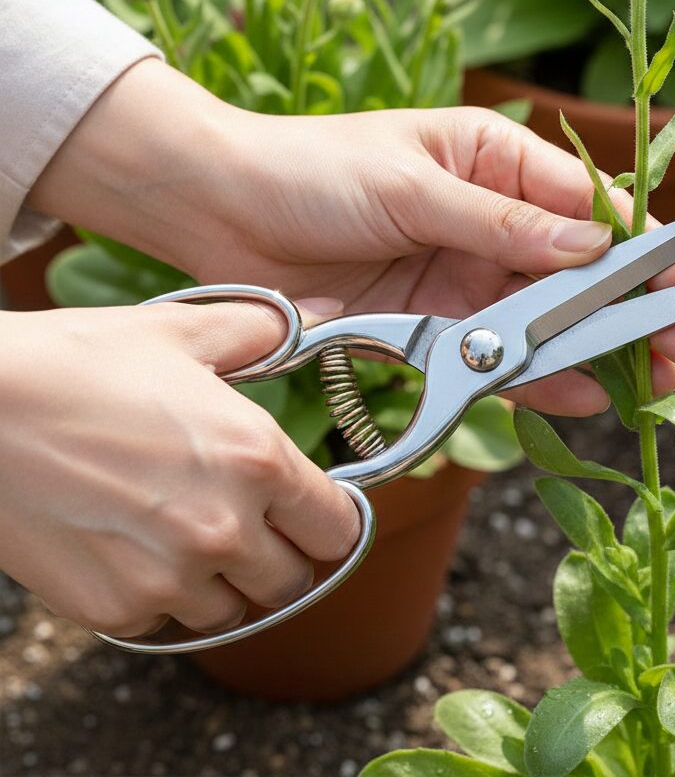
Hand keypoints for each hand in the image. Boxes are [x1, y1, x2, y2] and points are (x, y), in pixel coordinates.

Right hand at [0, 302, 357, 636]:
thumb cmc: (79, 362)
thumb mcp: (181, 331)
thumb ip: (264, 330)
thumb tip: (322, 310)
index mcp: (256, 459)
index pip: (337, 530)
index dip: (330, 519)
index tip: (313, 510)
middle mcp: (223, 527)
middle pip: (292, 580)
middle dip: (280, 553)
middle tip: (251, 520)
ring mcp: (166, 577)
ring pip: (231, 610)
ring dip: (223, 580)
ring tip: (188, 530)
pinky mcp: (112, 609)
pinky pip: (164, 622)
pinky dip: (161, 596)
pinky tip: (137, 546)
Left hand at [30, 60, 674, 415]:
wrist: (219, 210)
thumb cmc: (312, 169)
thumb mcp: (412, 184)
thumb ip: (502, 224)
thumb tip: (594, 249)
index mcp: (495, 161)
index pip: (590, 205)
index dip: (645, 244)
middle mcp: (490, 221)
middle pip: (580, 273)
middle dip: (634, 312)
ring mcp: (464, 277)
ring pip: (546, 321)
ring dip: (595, 353)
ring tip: (649, 387)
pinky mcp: (433, 326)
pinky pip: (496, 355)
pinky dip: (534, 376)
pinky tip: (579, 395)